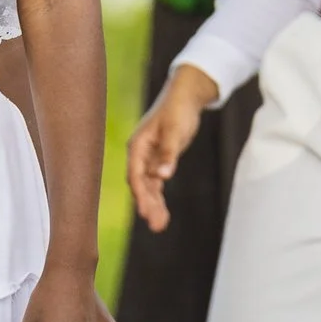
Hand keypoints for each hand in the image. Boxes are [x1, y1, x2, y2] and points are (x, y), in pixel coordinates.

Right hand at [126, 65, 216, 232]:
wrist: (185, 95)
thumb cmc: (178, 109)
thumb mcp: (176, 130)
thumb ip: (169, 153)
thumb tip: (163, 176)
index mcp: (138, 145)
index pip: (135, 174)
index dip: (141, 194)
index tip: (145, 212)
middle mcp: (140, 154)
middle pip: (141, 184)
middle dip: (147, 205)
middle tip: (156, 226)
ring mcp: (148, 158)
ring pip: (149, 187)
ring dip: (154, 205)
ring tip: (160, 226)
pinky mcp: (159, 160)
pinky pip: (157, 183)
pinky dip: (159, 198)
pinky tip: (162, 214)